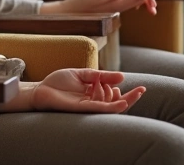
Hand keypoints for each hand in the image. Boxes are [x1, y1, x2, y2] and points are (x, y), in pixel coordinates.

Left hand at [29, 69, 145, 113]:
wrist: (42, 88)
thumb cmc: (59, 82)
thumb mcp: (84, 74)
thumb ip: (102, 75)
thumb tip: (122, 77)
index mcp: (95, 94)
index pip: (116, 96)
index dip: (130, 94)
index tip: (141, 88)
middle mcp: (94, 102)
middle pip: (117, 103)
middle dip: (131, 98)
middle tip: (140, 90)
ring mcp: (89, 107)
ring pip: (111, 106)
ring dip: (117, 97)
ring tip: (110, 87)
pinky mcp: (82, 109)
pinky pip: (100, 109)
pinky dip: (112, 107)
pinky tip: (122, 103)